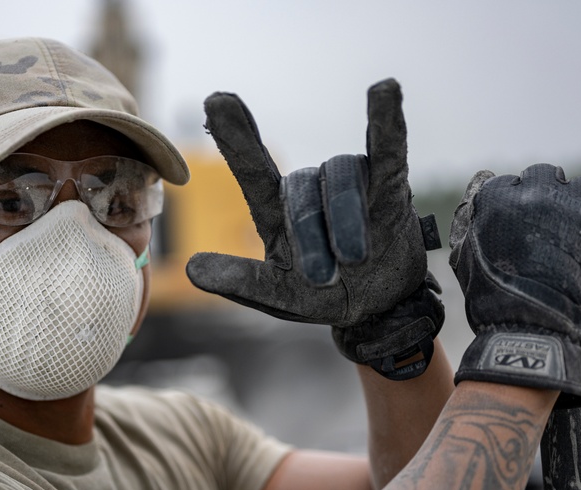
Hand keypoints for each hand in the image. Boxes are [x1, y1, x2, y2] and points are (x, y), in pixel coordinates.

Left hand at [185, 79, 443, 378]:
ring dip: (347, 223)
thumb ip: (243, 283)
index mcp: (276, 211)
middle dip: (310, 235)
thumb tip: (190, 269)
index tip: (215, 98)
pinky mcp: (390, 186)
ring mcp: (351, 183)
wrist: (377, 308)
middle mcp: (311, 187)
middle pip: (302, 190)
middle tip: (322, 277)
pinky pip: (389, 150)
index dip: (236, 136)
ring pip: (342, 176)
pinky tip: (384, 89)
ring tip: (354, 260)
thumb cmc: (320, 296)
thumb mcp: (278, 297)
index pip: (252, 169)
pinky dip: (387, 121)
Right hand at [449, 163, 580, 402]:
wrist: (534, 332)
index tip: (515, 226)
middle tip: (546, 229)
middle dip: (547, 196)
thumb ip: (470, 215)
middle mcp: (541, 192)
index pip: (510, 183)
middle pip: (548, 176)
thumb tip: (484, 179)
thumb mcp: (465, 257)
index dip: (512, 205)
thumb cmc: (492, 298)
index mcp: (501, 196)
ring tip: (576, 238)